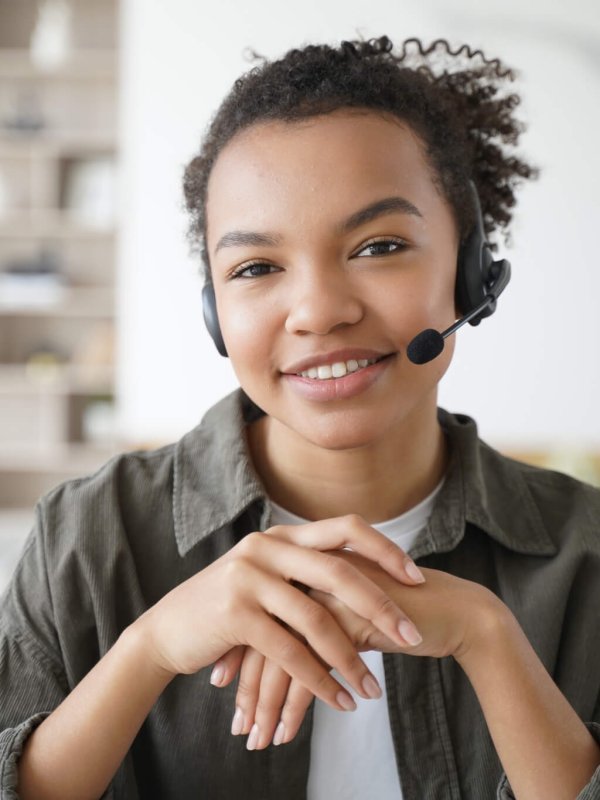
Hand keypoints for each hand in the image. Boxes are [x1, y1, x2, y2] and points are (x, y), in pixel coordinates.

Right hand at [134, 515, 426, 712]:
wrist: (168, 630)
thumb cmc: (228, 608)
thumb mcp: (268, 577)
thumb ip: (306, 572)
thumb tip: (364, 584)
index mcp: (283, 534)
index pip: (345, 528)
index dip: (385, 550)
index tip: (417, 578)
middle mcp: (267, 546)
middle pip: (339, 572)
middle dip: (381, 606)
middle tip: (412, 636)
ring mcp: (249, 576)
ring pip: (316, 618)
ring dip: (350, 659)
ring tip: (374, 690)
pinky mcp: (235, 612)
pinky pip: (290, 651)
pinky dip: (319, 680)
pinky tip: (339, 701)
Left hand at [216, 552, 500, 748]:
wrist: (453, 611)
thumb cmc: (400, 613)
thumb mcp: (348, 611)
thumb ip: (315, 618)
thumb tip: (278, 649)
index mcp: (305, 567)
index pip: (258, 614)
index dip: (239, 655)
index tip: (223, 686)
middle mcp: (311, 576)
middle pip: (263, 638)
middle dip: (247, 688)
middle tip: (239, 726)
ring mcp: (328, 597)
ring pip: (281, 658)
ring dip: (267, 706)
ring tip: (258, 740)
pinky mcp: (348, 621)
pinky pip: (310, 672)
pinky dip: (295, 708)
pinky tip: (286, 734)